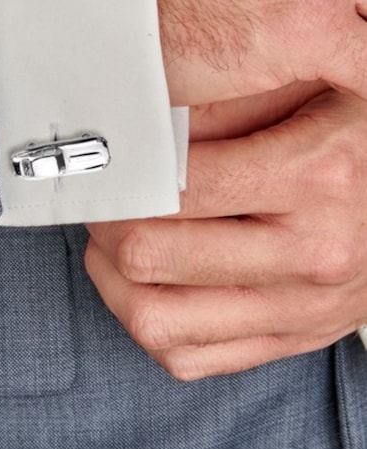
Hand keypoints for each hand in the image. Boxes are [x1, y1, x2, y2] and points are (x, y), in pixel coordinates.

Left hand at [85, 89, 366, 379]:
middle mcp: (313, 252)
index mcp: (318, 176)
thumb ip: (225, 100)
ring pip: (154, 319)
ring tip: (115, 239)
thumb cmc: (353, 141)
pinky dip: (146, 321)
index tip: (106, 163)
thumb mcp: (306, 92)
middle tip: (106, 197)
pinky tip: (147, 282)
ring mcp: (301, 310)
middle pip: (151, 254)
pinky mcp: (290, 342)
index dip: (123, 173)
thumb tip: (140, 113)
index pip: (177, 185)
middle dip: (107, 221)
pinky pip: (186, 356)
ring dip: (112, 278)